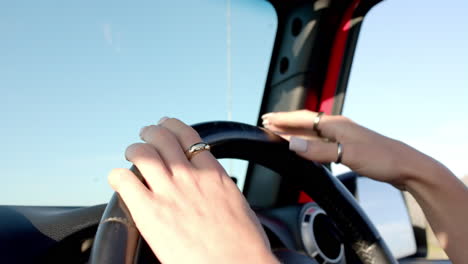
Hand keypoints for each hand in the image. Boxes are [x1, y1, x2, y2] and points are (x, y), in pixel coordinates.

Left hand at [108, 118, 277, 263]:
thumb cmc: (244, 245)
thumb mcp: (236, 205)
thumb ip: (219, 189)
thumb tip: (212, 189)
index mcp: (213, 174)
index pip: (189, 136)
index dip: (173, 126)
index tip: (166, 125)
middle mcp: (190, 177)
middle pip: (163, 138)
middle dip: (151, 132)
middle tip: (146, 134)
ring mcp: (169, 192)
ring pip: (142, 153)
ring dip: (134, 149)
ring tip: (131, 152)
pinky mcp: (150, 213)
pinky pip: (124, 181)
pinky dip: (118, 176)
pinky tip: (119, 180)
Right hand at [262, 110, 428, 188]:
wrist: (406, 166)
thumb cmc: (381, 158)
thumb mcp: (347, 154)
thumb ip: (318, 150)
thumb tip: (292, 145)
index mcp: (335, 124)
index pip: (302, 119)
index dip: (283, 119)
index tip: (266, 119)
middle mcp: (337, 127)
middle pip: (305, 123)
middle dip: (286, 123)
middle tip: (267, 123)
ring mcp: (343, 136)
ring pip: (312, 132)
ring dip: (295, 132)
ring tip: (280, 133)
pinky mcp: (347, 146)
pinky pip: (320, 141)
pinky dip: (307, 142)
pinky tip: (305, 146)